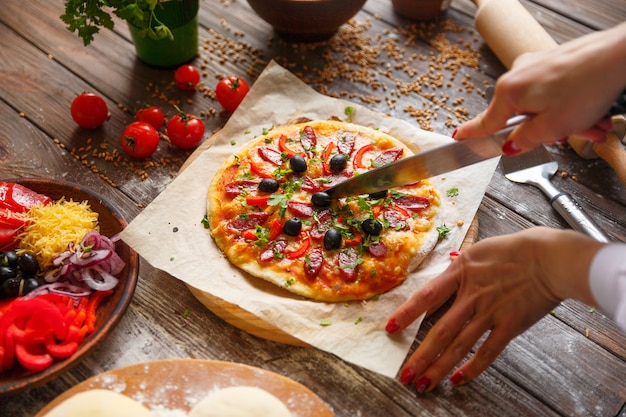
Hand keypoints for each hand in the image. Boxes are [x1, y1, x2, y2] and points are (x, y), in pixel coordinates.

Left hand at [386, 228, 603, 391]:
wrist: (551, 257)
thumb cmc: (517, 249)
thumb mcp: (480, 249)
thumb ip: (461, 265)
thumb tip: (447, 269)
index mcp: (460, 272)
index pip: (426, 296)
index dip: (406, 314)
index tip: (390, 328)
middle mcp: (471, 295)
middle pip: (440, 330)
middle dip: (420, 355)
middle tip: (405, 374)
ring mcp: (490, 312)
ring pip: (459, 345)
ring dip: (440, 366)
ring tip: (424, 383)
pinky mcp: (509, 325)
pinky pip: (487, 351)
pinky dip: (472, 368)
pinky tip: (458, 380)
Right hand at [454, 22, 625, 153]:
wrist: (618, 55)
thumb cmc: (587, 86)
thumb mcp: (551, 127)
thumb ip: (524, 141)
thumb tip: (511, 146)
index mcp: (509, 92)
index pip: (485, 122)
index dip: (472, 135)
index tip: (457, 139)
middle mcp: (517, 75)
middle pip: (521, 116)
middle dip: (546, 131)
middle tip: (568, 136)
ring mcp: (535, 66)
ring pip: (543, 105)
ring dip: (566, 120)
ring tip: (590, 125)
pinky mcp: (552, 62)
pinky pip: (554, 92)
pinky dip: (571, 105)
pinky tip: (591, 112)